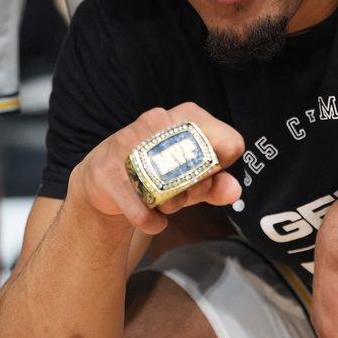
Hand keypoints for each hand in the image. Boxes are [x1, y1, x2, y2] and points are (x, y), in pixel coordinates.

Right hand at [69, 102, 244, 235]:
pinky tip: (149, 217)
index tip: (208, 175)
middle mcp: (156, 121)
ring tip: (163, 204)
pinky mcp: (106, 171)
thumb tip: (235, 190)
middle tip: (181, 196)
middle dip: (195, 191)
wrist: (103, 182)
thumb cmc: (155, 174)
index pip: (227, 140)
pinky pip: (142, 210)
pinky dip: (151, 221)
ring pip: (170, 187)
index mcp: (184, 116)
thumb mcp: (191, 177)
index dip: (222, 167)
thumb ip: (217, 184)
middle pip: (199, 166)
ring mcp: (128, 143)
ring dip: (172, 206)